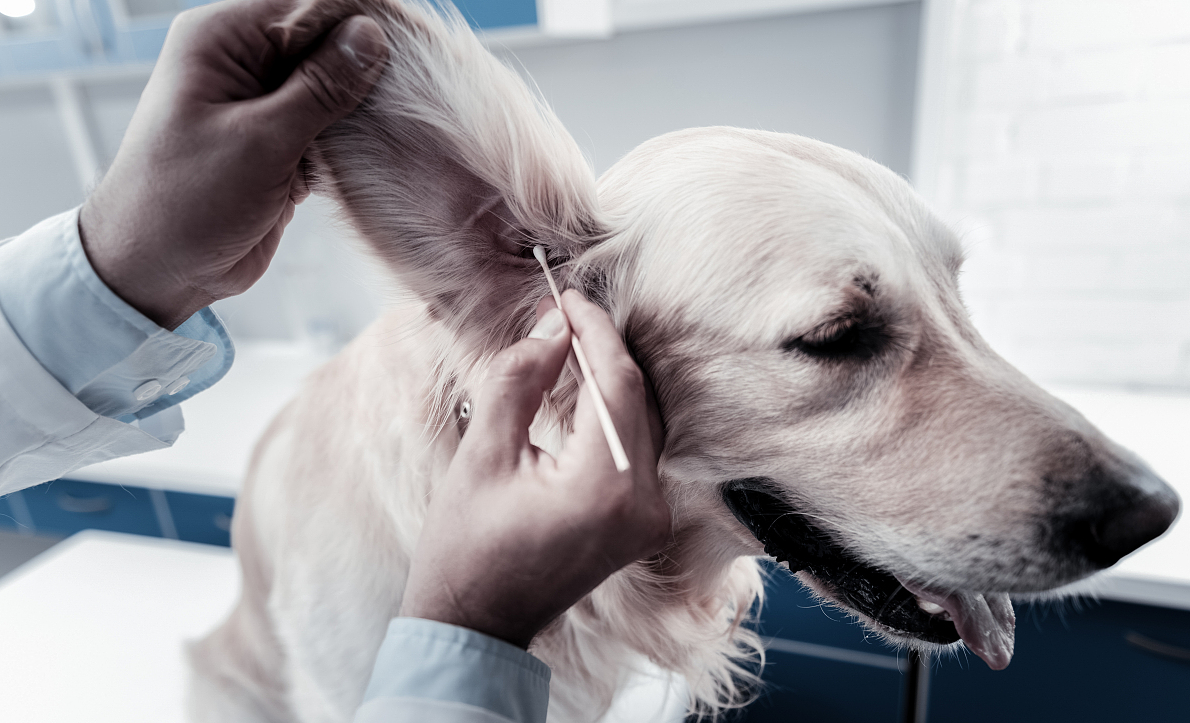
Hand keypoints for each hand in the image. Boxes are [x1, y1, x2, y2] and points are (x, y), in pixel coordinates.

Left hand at [79, 0, 387, 328]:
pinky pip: (329, 126)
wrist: (155, 270)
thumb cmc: (186, 201)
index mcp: (221, 40)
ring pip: (332, 87)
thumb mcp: (261, 140)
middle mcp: (242, 63)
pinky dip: (355, 137)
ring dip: (367, 105)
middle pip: (325, 42)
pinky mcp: (279, 144)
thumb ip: (320, 88)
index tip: (416, 42)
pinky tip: (388, 147)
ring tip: (413, 118)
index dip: (362, 19)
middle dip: (370, 64)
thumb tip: (371, 36)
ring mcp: (262, 105)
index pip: (307, 6)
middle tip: (423, 87)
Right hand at [399, 290, 671, 648]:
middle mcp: (645, 505)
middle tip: (561, 312)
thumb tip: (553, 324)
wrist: (475, 623)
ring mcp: (650, 518)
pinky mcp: (643, 523)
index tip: (567, 295)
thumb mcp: (483, 454)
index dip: (595, 330)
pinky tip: (581, 388)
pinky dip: (613, 413)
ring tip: (566, 343)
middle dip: (601, 349)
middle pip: (637, 399)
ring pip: (642, 420)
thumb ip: (521, 380)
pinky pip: (637, 449)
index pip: (618, 383)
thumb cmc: (466, 547)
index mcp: (606, 489)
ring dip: (609, 378)